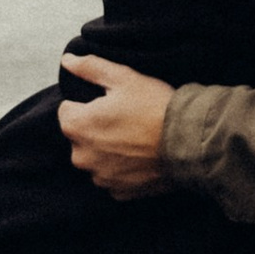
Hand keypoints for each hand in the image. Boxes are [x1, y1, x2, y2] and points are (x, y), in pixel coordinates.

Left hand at [58, 52, 178, 196]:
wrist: (188, 141)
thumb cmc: (155, 107)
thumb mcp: (124, 77)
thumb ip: (90, 68)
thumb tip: (67, 62)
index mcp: (76, 126)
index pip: (68, 110)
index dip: (90, 103)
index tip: (112, 103)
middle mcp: (81, 156)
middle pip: (80, 136)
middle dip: (96, 129)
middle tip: (127, 120)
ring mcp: (100, 177)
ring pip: (96, 158)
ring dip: (108, 151)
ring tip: (136, 139)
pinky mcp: (118, 191)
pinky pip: (113, 177)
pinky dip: (122, 169)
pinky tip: (141, 157)